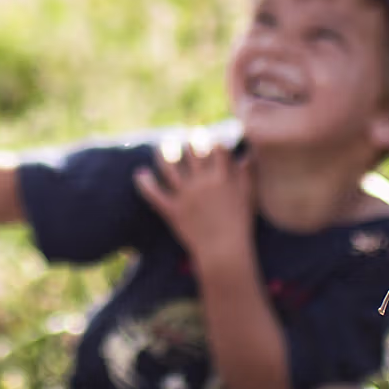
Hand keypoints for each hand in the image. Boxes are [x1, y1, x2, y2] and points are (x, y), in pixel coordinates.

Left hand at [134, 139, 253, 263]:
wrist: (224, 251)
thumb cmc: (240, 225)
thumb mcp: (249, 197)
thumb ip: (247, 174)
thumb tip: (247, 155)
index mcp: (222, 177)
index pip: (216, 148)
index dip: (213, 140)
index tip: (210, 139)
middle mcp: (202, 181)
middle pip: (192, 152)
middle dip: (189, 142)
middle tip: (187, 138)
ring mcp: (185, 195)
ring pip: (169, 166)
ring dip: (163, 153)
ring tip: (161, 146)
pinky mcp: (172, 210)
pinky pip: (154, 193)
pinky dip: (144, 183)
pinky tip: (140, 174)